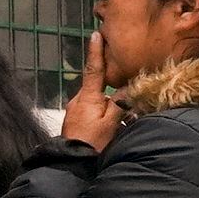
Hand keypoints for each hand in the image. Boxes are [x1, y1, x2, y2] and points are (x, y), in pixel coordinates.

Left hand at [60, 24, 117, 149]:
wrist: (71, 162)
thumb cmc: (93, 144)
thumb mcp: (110, 124)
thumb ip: (119, 104)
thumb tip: (126, 89)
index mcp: (88, 97)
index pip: (93, 69)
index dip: (95, 52)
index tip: (95, 34)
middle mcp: (78, 100)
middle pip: (96, 86)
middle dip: (108, 84)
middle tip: (121, 83)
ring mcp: (74, 110)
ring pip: (94, 99)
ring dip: (106, 103)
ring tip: (119, 115)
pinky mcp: (74, 120)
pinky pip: (90, 110)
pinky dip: (101, 112)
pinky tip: (108, 124)